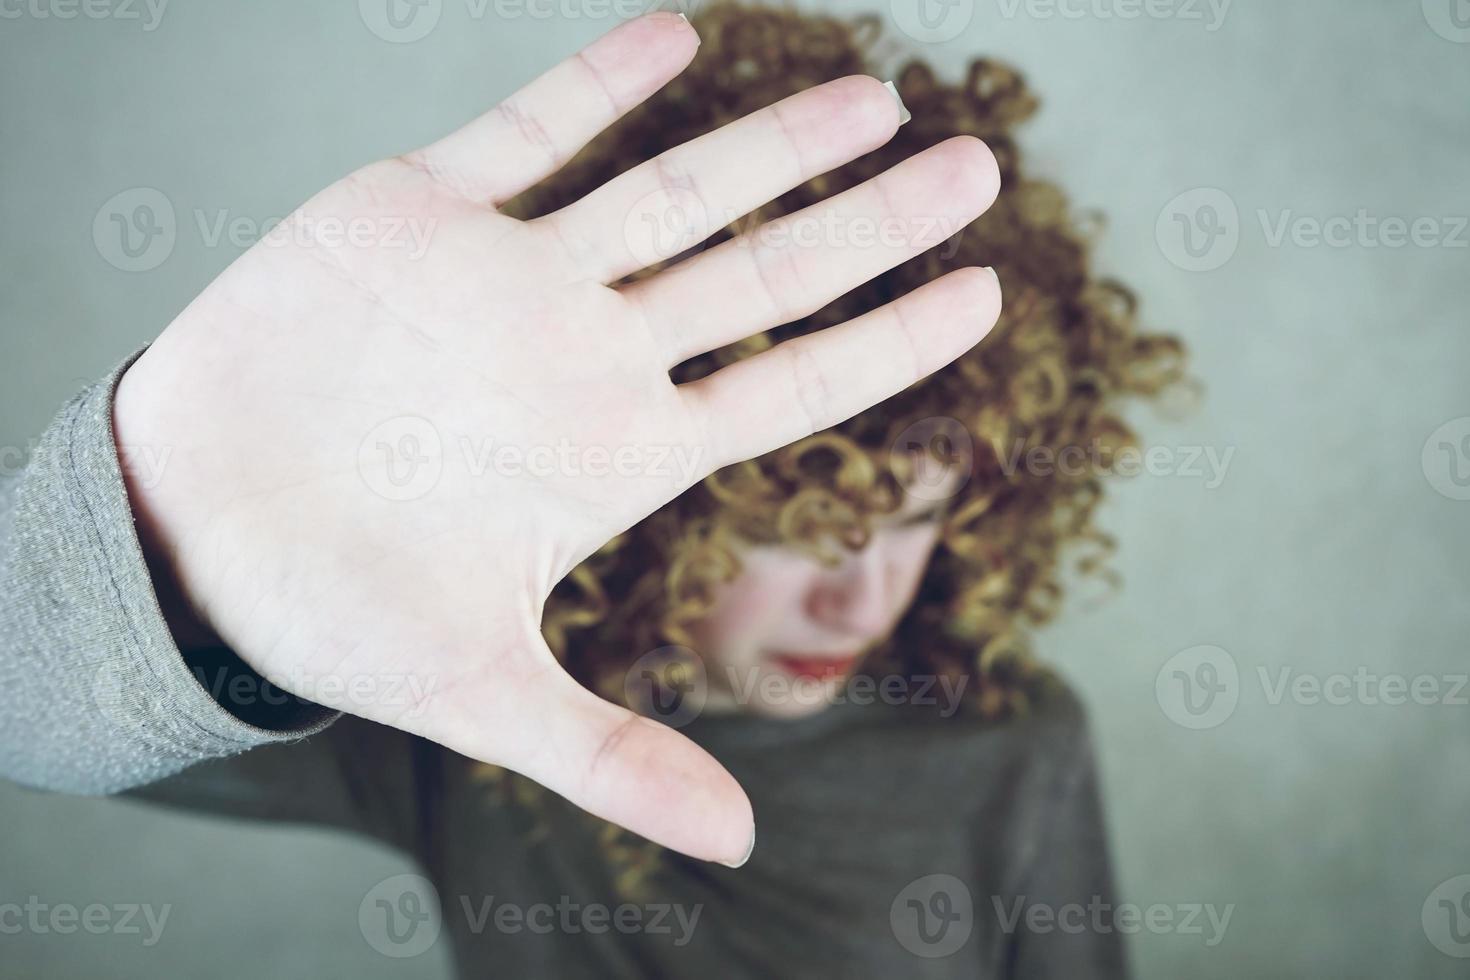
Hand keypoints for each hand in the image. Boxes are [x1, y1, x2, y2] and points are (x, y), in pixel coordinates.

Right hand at [113, 12, 1000, 864]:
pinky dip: (598, 84)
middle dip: (871, 223)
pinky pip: (525, 131)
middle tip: (980, 167)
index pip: (789, 390)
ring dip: (768, 144)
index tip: (985, 295)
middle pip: (763, 277)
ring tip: (873, 97)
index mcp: (617, 453)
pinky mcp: (417, 213)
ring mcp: (510, 278)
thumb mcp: (479, 696)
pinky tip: (679, 36)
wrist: (188, 530)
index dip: (890, 343)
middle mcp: (587, 355)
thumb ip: (611, 754)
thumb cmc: (332, 615)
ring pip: (669, 192)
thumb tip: (741, 847)